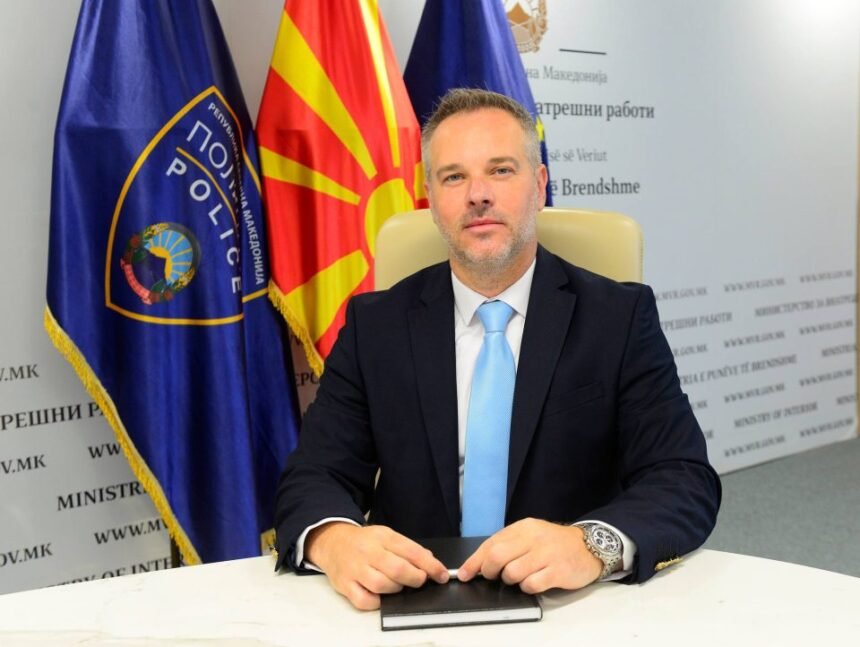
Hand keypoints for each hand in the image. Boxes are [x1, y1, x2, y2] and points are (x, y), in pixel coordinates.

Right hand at [305, 522, 448, 610]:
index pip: (412, 551)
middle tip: (420, 580)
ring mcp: (355, 569)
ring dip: (397, 589)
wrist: (332, 542)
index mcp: (382, 536)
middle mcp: (368, 552)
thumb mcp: (386, 536)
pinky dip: (377, 602)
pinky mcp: (345, 585)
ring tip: (398, 585)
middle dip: (416, 578)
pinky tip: (381, 595)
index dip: (431, 566)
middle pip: (398, 569)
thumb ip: (407, 548)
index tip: (441, 575)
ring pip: (382, 585)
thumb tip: (429, 561)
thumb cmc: (363, 542)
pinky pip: (364, 600)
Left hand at [457, 518, 602, 593]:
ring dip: (510, 581)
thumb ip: (507, 545)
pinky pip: (531, 584)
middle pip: (497, 556)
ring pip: (512, 572)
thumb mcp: (530, 536)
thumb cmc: (554, 543)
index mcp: (523, 528)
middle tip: (494, 577)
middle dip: (489, 571)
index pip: (491, 543)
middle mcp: (534, 538)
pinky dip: (527, 587)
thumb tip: (478, 564)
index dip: (475, 561)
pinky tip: (534, 582)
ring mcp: (546, 554)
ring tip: (520, 578)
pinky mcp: (557, 571)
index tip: (465, 574)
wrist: (588, 546)